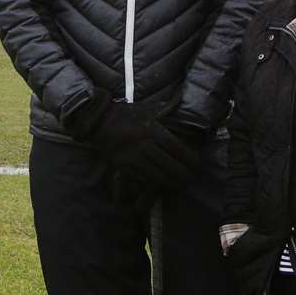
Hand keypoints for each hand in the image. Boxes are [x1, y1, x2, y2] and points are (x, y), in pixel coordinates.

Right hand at [66, 99, 198, 191]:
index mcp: (151, 129)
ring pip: (156, 175)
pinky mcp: (121, 164)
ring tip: (178, 185)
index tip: (197, 165)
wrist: (98, 119)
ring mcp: (131, 156)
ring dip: (169, 182)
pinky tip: (159, 183)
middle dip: (182, 175)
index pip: (176, 149)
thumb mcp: (148, 110)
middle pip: (169, 165)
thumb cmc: (126, 113)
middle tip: (190, 179)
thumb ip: (166, 114)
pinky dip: (152, 182)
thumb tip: (186, 115)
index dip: (190, 159)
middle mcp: (143, 144)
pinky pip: (141, 178)